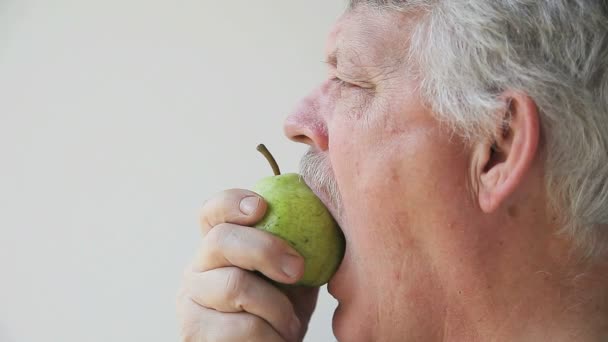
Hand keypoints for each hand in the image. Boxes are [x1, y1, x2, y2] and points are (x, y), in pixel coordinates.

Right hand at [177, 189, 319, 341]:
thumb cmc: (284, 313)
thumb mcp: (295, 277)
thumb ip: (299, 246)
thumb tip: (328, 210)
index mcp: (220, 247)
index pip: (212, 211)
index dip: (232, 202)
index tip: (262, 207)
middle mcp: (197, 268)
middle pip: (221, 240)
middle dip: (265, 249)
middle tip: (297, 269)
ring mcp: (190, 300)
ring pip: (235, 286)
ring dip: (277, 309)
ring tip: (289, 325)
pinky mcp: (193, 332)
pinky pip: (241, 327)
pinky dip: (271, 336)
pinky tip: (276, 341)